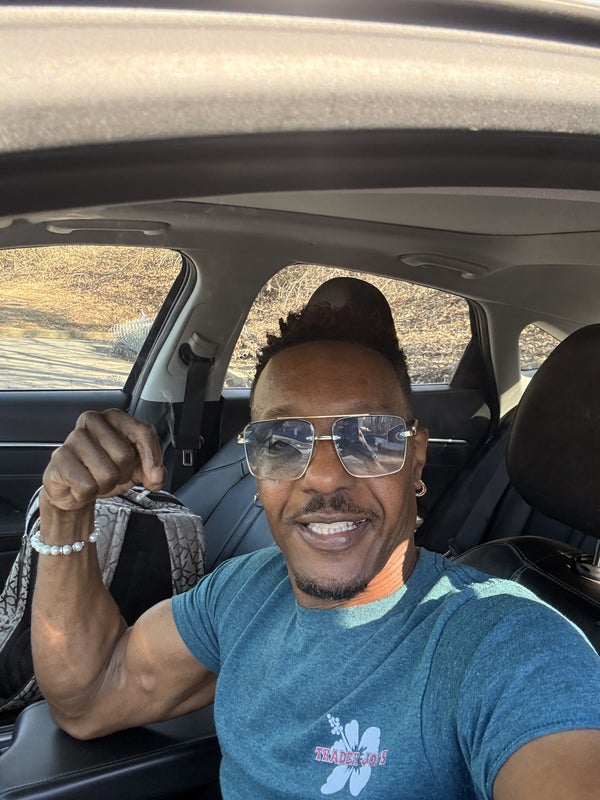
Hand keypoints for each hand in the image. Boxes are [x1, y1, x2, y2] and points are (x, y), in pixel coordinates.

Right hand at [43, 409, 165, 511]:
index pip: (143, 432)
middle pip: (125, 455)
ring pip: (107, 473)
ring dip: (106, 485)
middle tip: (113, 473)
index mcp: (115, 417)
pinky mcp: (59, 458)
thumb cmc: (104, 470)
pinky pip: (87, 486)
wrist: (73, 487)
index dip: (152, 458)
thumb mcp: (135, 468)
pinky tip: (81, 485)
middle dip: (123, 474)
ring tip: (96, 479)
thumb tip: (157, 476)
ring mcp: (74, 438)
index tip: (154, 476)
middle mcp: (93, 420)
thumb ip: (153, 470)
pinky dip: (88, 493)